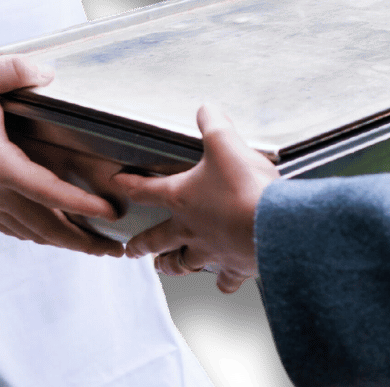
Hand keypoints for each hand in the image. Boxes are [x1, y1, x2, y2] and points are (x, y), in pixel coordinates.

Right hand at [0, 56, 125, 255]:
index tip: (112, 213)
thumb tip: (50, 73)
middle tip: (116, 249)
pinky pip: (14, 227)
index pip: (48, 191)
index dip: (82, 205)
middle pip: (45, 227)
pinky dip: (38, 234)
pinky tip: (53, 234)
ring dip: (64, 242)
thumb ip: (14, 71)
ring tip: (95, 246)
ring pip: (31, 231)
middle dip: (83, 241)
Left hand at [113, 105, 277, 294]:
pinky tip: (223, 281)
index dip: (128, 185)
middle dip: (141, 245)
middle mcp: (189, 229)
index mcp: (181, 198)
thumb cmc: (245, 186)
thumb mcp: (226, 142)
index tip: (116, 183)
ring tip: (164, 266)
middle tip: (130, 250)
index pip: (145, 191)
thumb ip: (212, 122)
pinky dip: (222, 281)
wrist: (273, 225)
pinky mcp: (233, 267)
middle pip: (156, 240)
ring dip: (170, 265)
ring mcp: (210, 252)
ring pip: (181, 264)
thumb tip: (205, 108)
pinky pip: (223, 280)